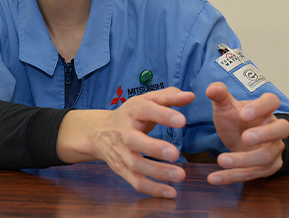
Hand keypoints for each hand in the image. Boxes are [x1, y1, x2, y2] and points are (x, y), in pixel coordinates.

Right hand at [56, 87, 194, 198]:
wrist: (99, 132)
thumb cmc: (131, 115)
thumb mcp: (147, 100)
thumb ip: (169, 97)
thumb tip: (190, 96)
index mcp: (133, 111)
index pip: (146, 110)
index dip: (163, 115)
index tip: (182, 121)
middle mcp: (124, 132)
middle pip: (134, 140)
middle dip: (154, 148)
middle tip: (175, 153)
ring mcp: (122, 152)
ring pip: (136, 165)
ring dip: (158, 172)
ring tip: (180, 175)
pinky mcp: (122, 169)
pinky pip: (136, 182)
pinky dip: (152, 189)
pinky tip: (171, 192)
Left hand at [205, 82, 288, 184]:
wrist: (239, 138)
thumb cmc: (236, 119)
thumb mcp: (225, 106)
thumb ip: (219, 95)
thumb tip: (212, 88)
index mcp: (265, 110)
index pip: (272, 102)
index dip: (261, 107)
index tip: (243, 113)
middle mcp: (274, 129)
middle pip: (282, 129)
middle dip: (264, 134)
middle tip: (244, 138)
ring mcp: (273, 150)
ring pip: (266, 157)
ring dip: (243, 160)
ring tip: (221, 160)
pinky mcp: (267, 168)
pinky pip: (252, 174)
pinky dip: (232, 176)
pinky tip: (214, 178)